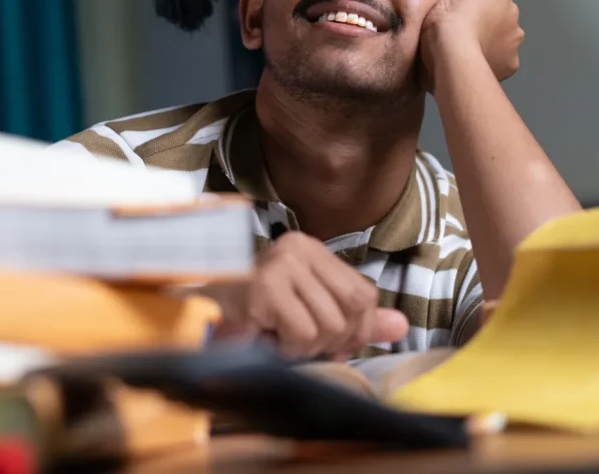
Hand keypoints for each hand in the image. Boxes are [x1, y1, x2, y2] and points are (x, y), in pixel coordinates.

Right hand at [201, 232, 408, 359]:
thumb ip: (356, 318)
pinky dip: (286, 348)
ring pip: (326, 326)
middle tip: (298, 341)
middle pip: (351, 310)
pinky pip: (301, 334)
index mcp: (312, 249)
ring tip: (278, 337)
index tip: (330, 340)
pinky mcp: (262, 289)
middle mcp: (297, 249)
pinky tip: (266, 338)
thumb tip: (400, 326)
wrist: (197, 315)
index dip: (355, 328)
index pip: (364, 293)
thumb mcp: (311, 311)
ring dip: (304, 348)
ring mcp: (279, 266)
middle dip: (331, 339)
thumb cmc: (254, 315)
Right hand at [419, 0, 522, 92]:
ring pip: (502, 36)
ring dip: (490, 38)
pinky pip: (501, 58)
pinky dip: (492, 58)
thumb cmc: (448, 21)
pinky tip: (477, 59)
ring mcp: (514, 40)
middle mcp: (513, 14)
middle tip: (463, 28)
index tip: (456, 7)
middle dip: (484, 19)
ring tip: (470, 46)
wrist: (454, 54)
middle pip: (497, 13)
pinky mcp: (511, 63)